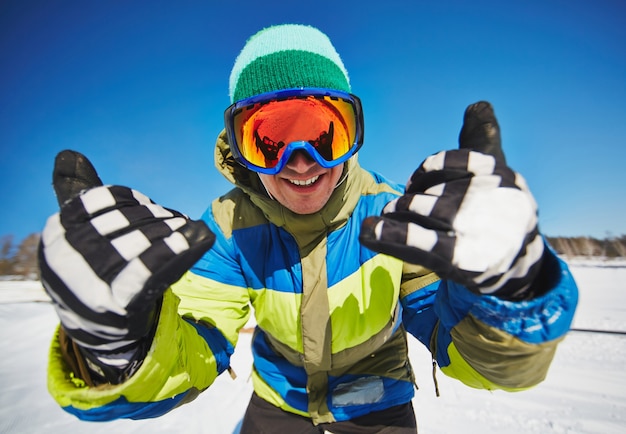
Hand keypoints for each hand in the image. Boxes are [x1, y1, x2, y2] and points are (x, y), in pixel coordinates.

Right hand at [39, 150, 215, 351]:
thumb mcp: (80, 233)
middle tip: (177, 221)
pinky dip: (175, 251)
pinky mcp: (115, 306)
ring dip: (171, 232)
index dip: (133, 200)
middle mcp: (65, 258)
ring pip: (141, 243)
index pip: (103, 200)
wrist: (100, 332)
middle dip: (157, 217)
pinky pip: (149, 271)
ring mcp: (87, 284)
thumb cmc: (95, 271)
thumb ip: (78, 195)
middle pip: (126, 221)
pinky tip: (197, 238)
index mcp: (56, 233)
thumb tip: (68, 154)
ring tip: (187, 229)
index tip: (150, 207)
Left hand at [360, 102, 544, 298]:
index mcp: (500, 175)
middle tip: (397, 207)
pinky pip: (422, 244)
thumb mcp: (497, 174)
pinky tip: (369, 232)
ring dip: (398, 212)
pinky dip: (390, 236)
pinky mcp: (463, 261)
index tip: (416, 182)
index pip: (460, 160)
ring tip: (388, 217)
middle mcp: (491, 200)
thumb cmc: (499, 211)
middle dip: (410, 198)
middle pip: (436, 187)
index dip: (431, 169)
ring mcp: (477, 230)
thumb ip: (480, 141)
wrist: (521, 262)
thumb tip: (478, 105)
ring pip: (424, 210)